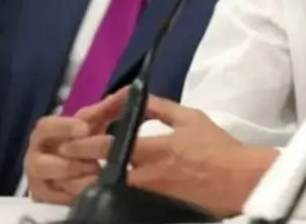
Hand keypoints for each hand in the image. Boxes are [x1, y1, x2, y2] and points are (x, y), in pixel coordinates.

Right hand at [23, 89, 127, 204]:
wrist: (70, 164)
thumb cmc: (80, 137)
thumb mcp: (93, 121)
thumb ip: (109, 107)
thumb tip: (132, 89)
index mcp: (46, 133)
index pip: (46, 127)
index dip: (64, 127)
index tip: (85, 128)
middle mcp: (36, 156)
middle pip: (42, 163)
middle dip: (69, 164)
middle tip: (95, 163)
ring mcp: (39, 179)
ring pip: (49, 183)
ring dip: (73, 180)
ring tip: (96, 175)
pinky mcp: (45, 196)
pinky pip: (56, 199)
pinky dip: (72, 194)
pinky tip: (92, 189)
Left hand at [61, 95, 277, 216]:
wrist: (239, 179)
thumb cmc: (216, 146)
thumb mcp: (191, 118)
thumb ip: (161, 108)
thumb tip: (137, 98)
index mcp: (155, 149)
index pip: (110, 147)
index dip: (85, 145)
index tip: (69, 142)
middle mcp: (147, 175)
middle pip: (103, 175)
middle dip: (82, 169)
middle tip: (67, 163)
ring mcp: (151, 195)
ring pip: (112, 190)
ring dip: (94, 183)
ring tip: (79, 176)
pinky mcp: (157, 208)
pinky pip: (127, 201)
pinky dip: (113, 194)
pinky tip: (105, 190)